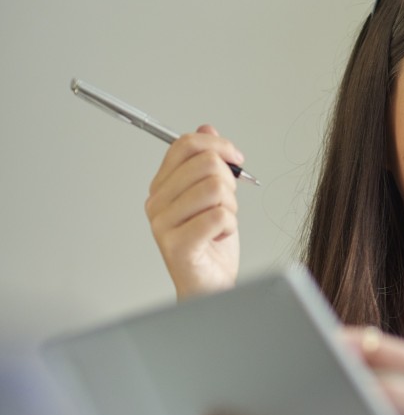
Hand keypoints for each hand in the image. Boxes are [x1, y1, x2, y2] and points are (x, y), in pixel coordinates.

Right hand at [145, 125, 242, 298]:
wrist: (209, 286)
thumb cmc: (211, 245)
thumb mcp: (213, 197)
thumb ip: (206, 163)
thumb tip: (206, 128)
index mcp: (162, 187)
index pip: (184, 145)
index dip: (217, 145)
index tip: (236, 157)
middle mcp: (157, 203)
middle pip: (205, 164)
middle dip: (229, 182)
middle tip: (227, 203)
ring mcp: (163, 224)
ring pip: (215, 188)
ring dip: (231, 206)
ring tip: (222, 223)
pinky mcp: (177, 244)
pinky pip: (219, 215)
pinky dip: (230, 226)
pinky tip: (219, 237)